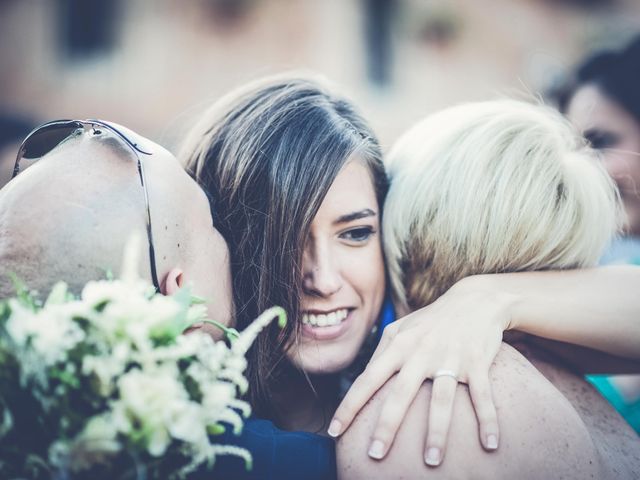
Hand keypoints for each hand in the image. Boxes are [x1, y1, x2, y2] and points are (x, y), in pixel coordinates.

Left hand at [328, 275, 517, 465]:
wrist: (474, 300)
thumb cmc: (432, 320)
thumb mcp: (401, 328)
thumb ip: (381, 351)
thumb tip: (362, 378)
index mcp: (398, 346)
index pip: (367, 379)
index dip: (349, 406)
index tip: (335, 431)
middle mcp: (420, 353)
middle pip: (399, 394)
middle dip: (386, 426)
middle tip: (375, 454)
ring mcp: (449, 358)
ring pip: (441, 400)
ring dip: (436, 432)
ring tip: (431, 461)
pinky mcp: (476, 362)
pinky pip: (482, 395)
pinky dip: (488, 420)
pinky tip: (491, 444)